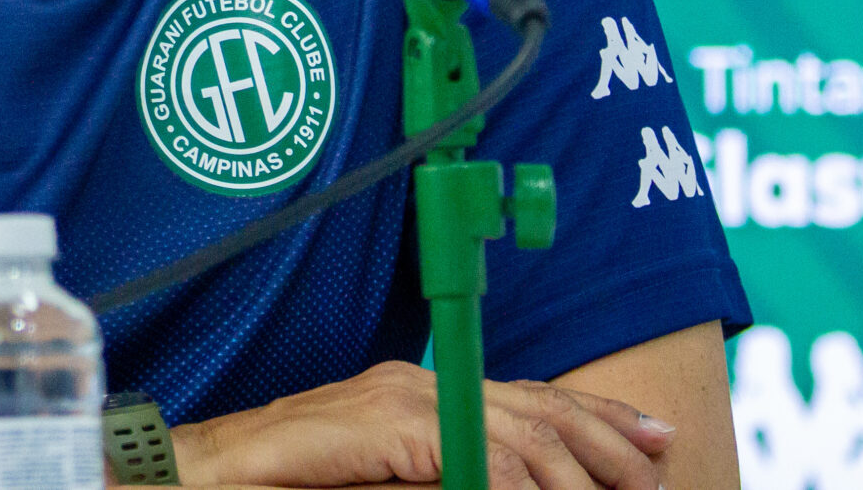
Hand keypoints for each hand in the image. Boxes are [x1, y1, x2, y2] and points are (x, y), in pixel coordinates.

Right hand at [173, 361, 674, 489]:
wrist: (205, 474)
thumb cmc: (291, 486)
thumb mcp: (390, 483)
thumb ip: (444, 479)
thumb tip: (513, 487)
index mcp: (422, 393)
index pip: (527, 397)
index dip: (596, 417)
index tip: (655, 441)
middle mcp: (418, 384)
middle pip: (535, 405)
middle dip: (606, 440)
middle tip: (657, 472)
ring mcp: (399, 399)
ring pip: (513, 426)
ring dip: (572, 468)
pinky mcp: (382, 424)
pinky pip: (467, 448)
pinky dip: (512, 476)